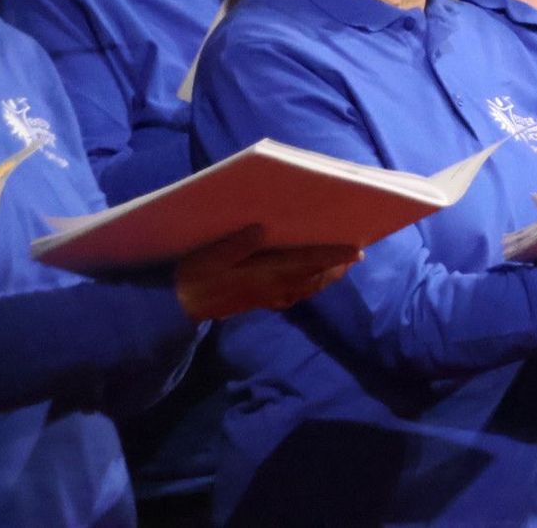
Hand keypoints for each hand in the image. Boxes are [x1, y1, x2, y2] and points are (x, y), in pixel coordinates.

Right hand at [174, 226, 361, 321]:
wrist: (179, 307)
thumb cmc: (195, 277)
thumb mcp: (211, 256)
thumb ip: (237, 244)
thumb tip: (261, 229)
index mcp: (266, 274)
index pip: (308, 263)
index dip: (334, 257)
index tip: (357, 251)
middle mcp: (274, 288)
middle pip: (314, 278)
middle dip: (336, 267)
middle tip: (356, 255)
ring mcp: (269, 297)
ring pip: (306, 287)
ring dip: (325, 277)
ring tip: (340, 265)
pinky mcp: (261, 300)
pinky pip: (294, 294)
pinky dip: (309, 285)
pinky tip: (310, 279)